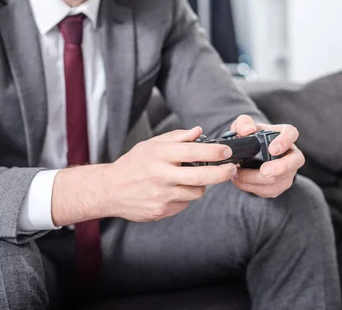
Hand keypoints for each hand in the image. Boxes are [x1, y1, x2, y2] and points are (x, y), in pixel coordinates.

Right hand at [102, 127, 236, 221]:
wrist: (109, 189)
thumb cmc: (132, 164)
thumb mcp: (151, 145)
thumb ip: (176, 138)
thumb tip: (198, 132)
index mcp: (159, 155)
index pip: (194, 151)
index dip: (215, 152)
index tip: (227, 152)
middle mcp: (161, 175)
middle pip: (202, 176)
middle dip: (222, 173)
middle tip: (231, 169)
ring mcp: (161, 195)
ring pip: (196, 192)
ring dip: (200, 185)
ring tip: (190, 179)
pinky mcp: (161, 210)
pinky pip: (184, 204)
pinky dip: (185, 197)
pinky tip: (174, 191)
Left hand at [230, 115, 304, 197]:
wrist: (248, 155)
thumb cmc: (249, 138)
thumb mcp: (243, 126)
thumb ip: (243, 123)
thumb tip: (247, 131)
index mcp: (284, 134)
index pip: (291, 133)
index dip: (285, 141)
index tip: (272, 149)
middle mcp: (291, 153)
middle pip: (295, 162)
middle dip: (280, 168)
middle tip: (264, 171)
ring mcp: (288, 171)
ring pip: (279, 180)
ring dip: (256, 180)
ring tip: (237, 175)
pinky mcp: (280, 185)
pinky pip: (270, 190)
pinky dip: (252, 187)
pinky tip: (240, 182)